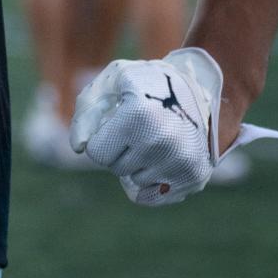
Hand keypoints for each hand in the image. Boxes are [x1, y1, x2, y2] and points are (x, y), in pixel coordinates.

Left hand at [69, 48, 221, 205]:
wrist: (199, 87)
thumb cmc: (147, 84)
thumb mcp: (114, 81)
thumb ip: (87, 111)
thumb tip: (78, 148)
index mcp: (139, 116)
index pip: (98, 153)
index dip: (102, 138)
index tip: (115, 125)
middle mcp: (162, 142)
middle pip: (117, 168)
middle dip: (119, 151)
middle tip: (137, 130)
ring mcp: (180, 162)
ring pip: (136, 181)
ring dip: (138, 164)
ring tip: (153, 139)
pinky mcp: (194, 177)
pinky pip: (155, 197)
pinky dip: (151, 183)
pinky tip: (159, 161)